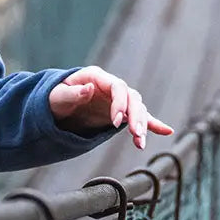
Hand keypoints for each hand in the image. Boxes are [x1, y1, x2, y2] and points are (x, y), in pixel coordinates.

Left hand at [48, 66, 173, 150]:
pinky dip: (152, 124)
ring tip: (140, 142)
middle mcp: (111, 86)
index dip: (120, 103)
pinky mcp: (121, 113)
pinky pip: (139, 117)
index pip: (117, 87)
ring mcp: (117, 99)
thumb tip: (89, 88)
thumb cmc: (54, 98)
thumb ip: (72, 93)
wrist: (54, 106)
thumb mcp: (57, 96)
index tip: (115, 122)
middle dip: (136, 116)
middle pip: (132, 98)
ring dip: (142, 125)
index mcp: (96, 77)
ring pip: (137, 109)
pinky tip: (166, 131)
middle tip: (135, 134)